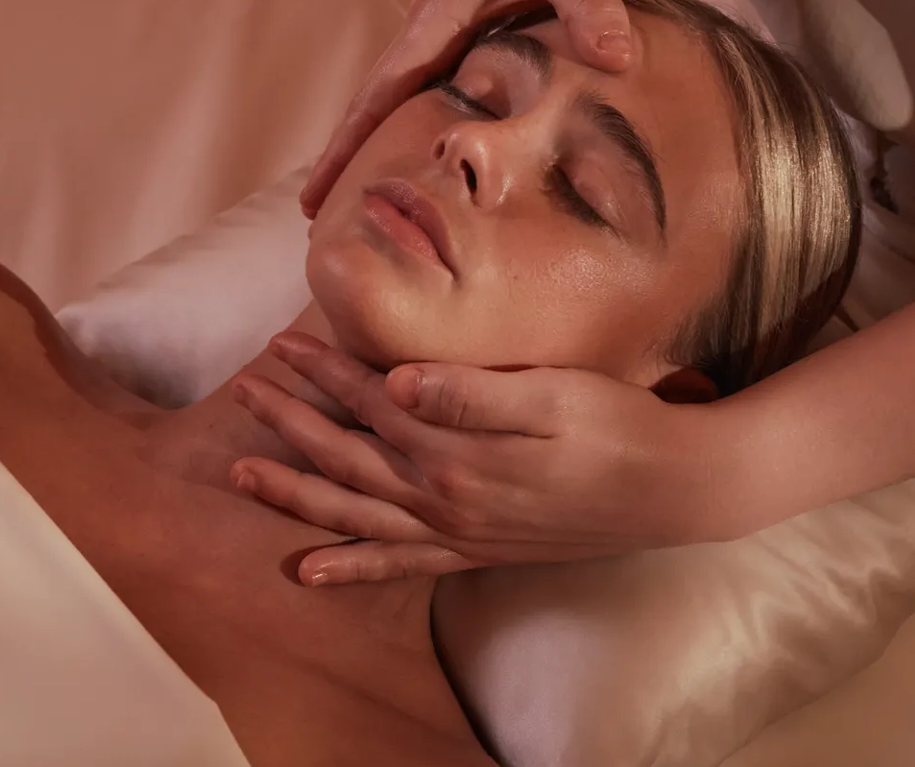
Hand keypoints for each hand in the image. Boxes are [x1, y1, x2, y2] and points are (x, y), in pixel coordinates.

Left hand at [228, 333, 760, 584]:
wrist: (672, 489)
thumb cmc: (617, 428)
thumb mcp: (551, 396)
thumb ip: (469, 392)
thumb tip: (395, 381)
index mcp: (459, 451)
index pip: (373, 403)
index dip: (325, 371)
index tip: (284, 343)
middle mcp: (446, 498)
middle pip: (347, 458)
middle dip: (290, 423)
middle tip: (244, 391)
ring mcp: (457, 531)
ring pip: (356, 514)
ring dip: (296, 493)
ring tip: (242, 474)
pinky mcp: (475, 550)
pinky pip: (397, 565)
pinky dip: (349, 568)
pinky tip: (308, 571)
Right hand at [298, 0, 633, 216]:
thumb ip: (591, 7)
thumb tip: (619, 62)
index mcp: (439, 12)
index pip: (384, 92)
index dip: (350, 145)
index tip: (317, 193)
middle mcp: (430, 21)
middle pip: (378, 99)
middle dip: (348, 153)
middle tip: (318, 214)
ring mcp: (444, 21)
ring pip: (405, 90)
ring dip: (381, 135)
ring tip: (362, 193)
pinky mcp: (465, 20)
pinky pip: (435, 77)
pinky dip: (421, 113)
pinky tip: (427, 146)